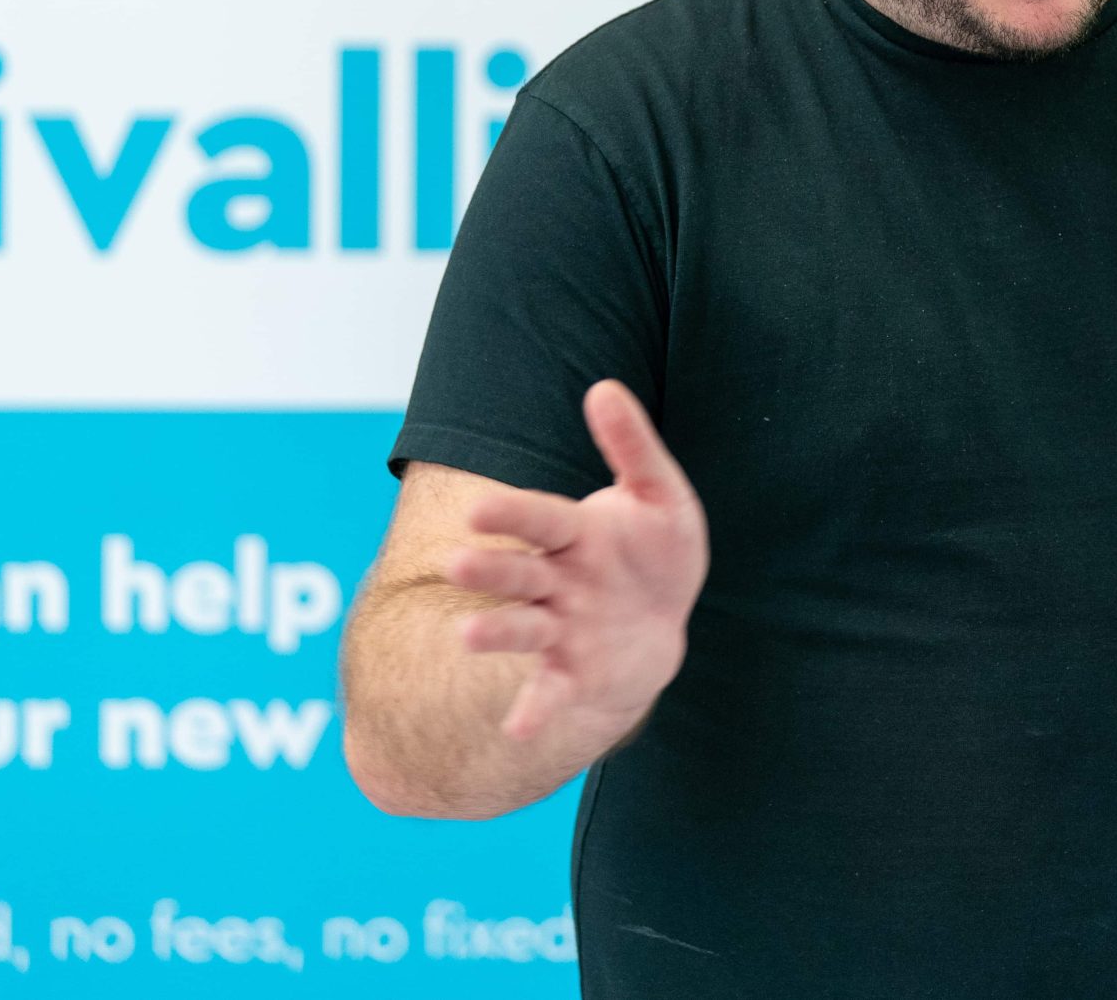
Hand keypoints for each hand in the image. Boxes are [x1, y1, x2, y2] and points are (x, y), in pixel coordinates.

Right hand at [443, 380, 708, 743]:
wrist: (662, 622)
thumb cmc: (654, 550)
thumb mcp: (659, 493)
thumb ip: (631, 444)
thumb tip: (603, 386)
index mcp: (574, 533)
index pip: (539, 519)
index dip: (511, 515)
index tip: (476, 510)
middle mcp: (557, 581)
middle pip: (520, 574)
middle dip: (489, 571)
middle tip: (455, 565)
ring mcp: (561, 629)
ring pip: (524, 628)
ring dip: (496, 633)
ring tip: (468, 638)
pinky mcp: (573, 673)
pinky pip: (549, 691)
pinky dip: (534, 710)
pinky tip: (517, 731)